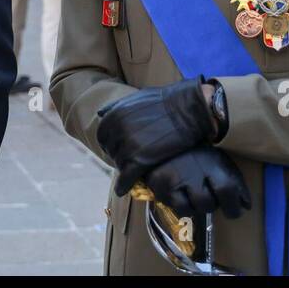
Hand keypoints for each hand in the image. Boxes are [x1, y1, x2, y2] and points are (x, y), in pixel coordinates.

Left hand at [96, 77, 214, 194]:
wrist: (188, 109)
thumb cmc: (166, 102)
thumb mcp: (137, 98)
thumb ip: (117, 106)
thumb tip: (100, 113)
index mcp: (114, 115)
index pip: (103, 136)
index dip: (111, 143)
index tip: (120, 147)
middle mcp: (117, 130)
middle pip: (111, 151)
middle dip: (119, 155)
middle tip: (130, 158)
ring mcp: (128, 146)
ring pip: (119, 165)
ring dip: (125, 168)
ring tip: (134, 169)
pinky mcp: (140, 160)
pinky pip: (126, 178)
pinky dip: (123, 185)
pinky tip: (123, 189)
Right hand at [142, 147, 249, 219]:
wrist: (163, 137)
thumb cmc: (196, 150)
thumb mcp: (218, 158)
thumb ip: (233, 180)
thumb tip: (246, 205)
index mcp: (210, 161)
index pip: (226, 189)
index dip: (234, 205)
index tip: (238, 209)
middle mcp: (192, 172)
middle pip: (209, 203)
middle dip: (216, 204)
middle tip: (214, 196)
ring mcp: (174, 182)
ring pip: (195, 208)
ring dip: (200, 205)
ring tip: (198, 193)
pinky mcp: (161, 189)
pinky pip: (179, 209)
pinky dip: (186, 206)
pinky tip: (185, 195)